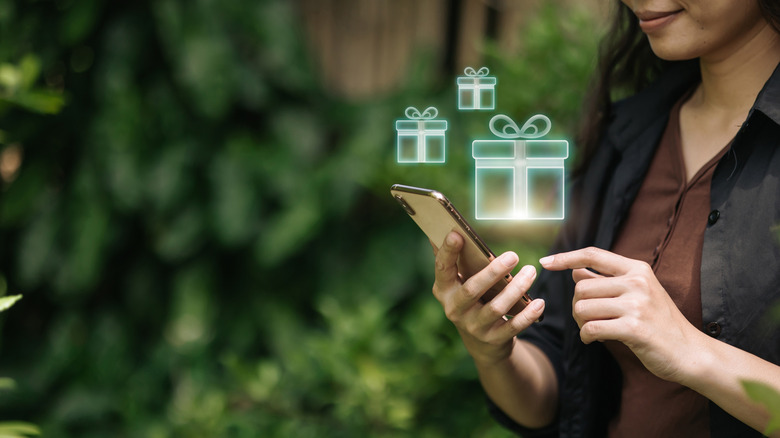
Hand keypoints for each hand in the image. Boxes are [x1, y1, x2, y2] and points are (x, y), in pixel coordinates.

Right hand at [432, 231, 545, 364]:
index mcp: (443, 290)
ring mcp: (473, 327)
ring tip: (531, 271)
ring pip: (496, 308)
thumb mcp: (458, 283)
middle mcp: (454, 309)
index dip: (448, 251)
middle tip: (513, 255)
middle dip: (493, 272)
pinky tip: (539, 302)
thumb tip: (451, 226)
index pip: (442, 268)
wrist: (481, 341)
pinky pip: (513, 327)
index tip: (457, 234)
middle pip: (472, 289)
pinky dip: (527, 315)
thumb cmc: (471, 299)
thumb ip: (455, 259)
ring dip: (516, 289)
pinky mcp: (493, 339)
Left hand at [540, 247, 702, 382]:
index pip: (593, 254)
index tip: (545, 262)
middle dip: (576, 306)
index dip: (566, 257)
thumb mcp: (638, 294)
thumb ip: (607, 281)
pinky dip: (586, 336)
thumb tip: (575, 271)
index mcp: (637, 269)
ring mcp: (637, 304)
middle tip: (587, 320)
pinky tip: (594, 340)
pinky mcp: (634, 328)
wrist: (690, 352)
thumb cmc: (659, 323)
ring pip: (582, 308)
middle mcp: (637, 282)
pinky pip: (592, 328)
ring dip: (580, 323)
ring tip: (592, 329)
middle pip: (581, 287)